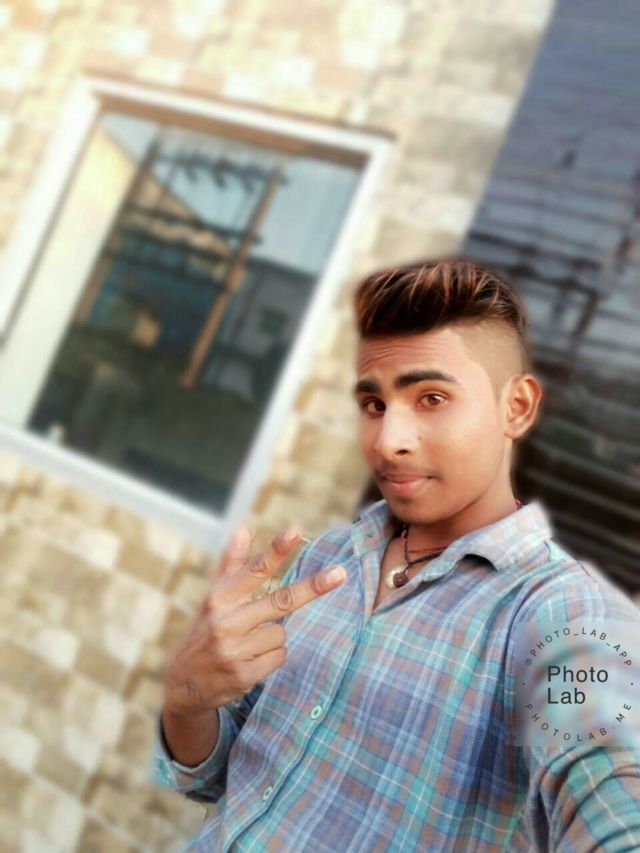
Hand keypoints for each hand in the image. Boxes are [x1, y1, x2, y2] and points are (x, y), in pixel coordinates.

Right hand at [162, 524, 346, 719]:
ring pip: (281, 633)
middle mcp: (226, 621)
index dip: (276, 550)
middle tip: (341, 573)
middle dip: (313, 587)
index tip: (296, 531)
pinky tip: (250, 660)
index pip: (254, 570)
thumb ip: (232, 563)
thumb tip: (244, 527)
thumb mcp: (214, 596)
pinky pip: (279, 657)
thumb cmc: (207, 629)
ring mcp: (235, 649)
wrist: (185, 683)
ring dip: (272, 637)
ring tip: (248, 643)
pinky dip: (271, 657)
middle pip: (281, 600)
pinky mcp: (245, 675)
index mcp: (220, 597)